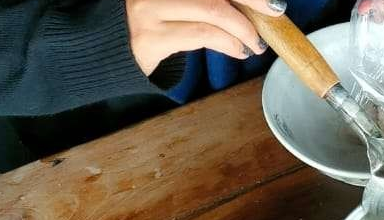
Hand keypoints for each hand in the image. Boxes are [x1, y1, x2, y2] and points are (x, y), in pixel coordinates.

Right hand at [126, 0, 284, 74]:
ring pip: (213, 10)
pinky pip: (202, 35)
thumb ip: (208, 1)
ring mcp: (150, 6)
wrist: (109, 48)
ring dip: (243, 29)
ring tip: (254, 43)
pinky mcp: (150, 36)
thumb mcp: (178, 2)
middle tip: (274, 10)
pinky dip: (229, 43)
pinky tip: (239, 50)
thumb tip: (254, 4)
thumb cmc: (153, 21)